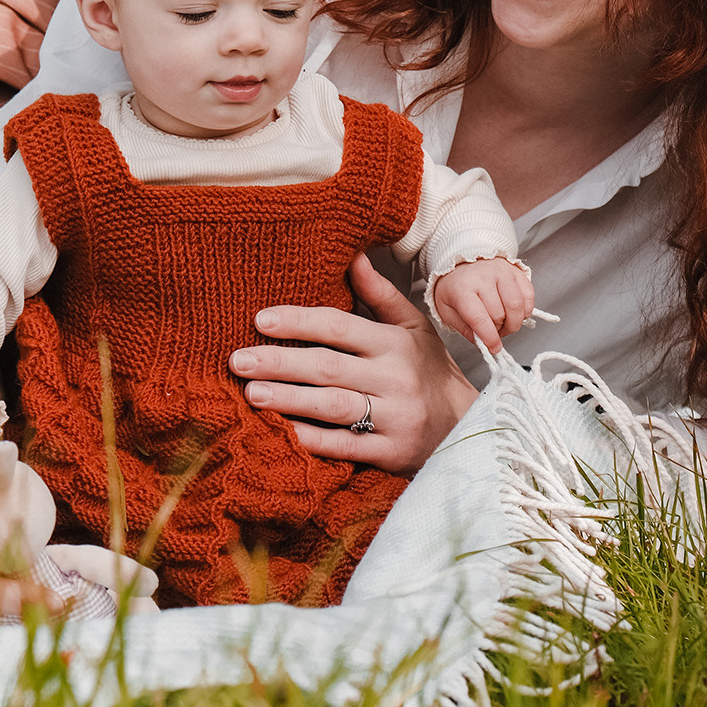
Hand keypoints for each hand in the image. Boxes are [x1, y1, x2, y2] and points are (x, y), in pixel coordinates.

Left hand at [230, 254, 478, 475]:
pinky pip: (346, 446)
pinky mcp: (391, 452)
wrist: (468, 425)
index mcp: (394, 343)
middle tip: (238, 360)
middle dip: (281, 363)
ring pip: (334, 406)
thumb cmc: (428, 370)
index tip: (260, 320)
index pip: (340, 327)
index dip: (299, 322)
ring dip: (289, 400)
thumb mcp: (412, 326)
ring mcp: (394, 417)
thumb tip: (352, 254)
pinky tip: (283, 433)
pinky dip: (314, 440)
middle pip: (329, 367)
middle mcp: (395, 378)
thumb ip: (377, 294)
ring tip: (251, 393)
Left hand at [430, 257, 535, 354]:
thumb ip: (464, 328)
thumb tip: (482, 343)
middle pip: (499, 315)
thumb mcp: (447, 309)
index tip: (493, 348)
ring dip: (514, 322)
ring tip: (505, 323)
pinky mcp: (516, 271)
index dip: (489, 338)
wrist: (461, 259)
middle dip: (498, 330)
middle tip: (494, 331)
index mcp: (462, 289)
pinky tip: (515, 312)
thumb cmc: (454, 286)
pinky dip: (525, 310)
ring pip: (516, 306)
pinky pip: (528, 295)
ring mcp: (502, 272)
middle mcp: (483, 278)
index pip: (479, 318)